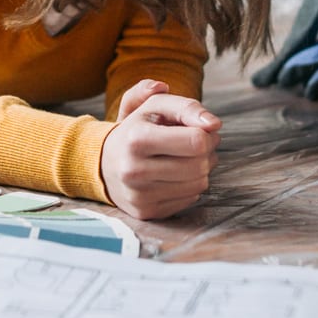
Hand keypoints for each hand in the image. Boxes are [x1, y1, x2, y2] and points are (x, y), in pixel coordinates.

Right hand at [101, 81, 219, 220]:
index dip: (207, 134)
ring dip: (203, 169)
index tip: (201, 130)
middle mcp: (134, 169)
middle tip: (198, 144)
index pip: (197, 141)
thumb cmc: (137, 129)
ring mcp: (139, 194)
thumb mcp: (155, 106)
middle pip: (200, 165)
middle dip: (207, 152)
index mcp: (137, 138)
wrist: (104, 162)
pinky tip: (178, 175)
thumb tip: (213, 123)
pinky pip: (190, 199)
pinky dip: (191, 186)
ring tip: (189, 158)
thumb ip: (186, 106)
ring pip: (199, 184)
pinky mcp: (146, 211)